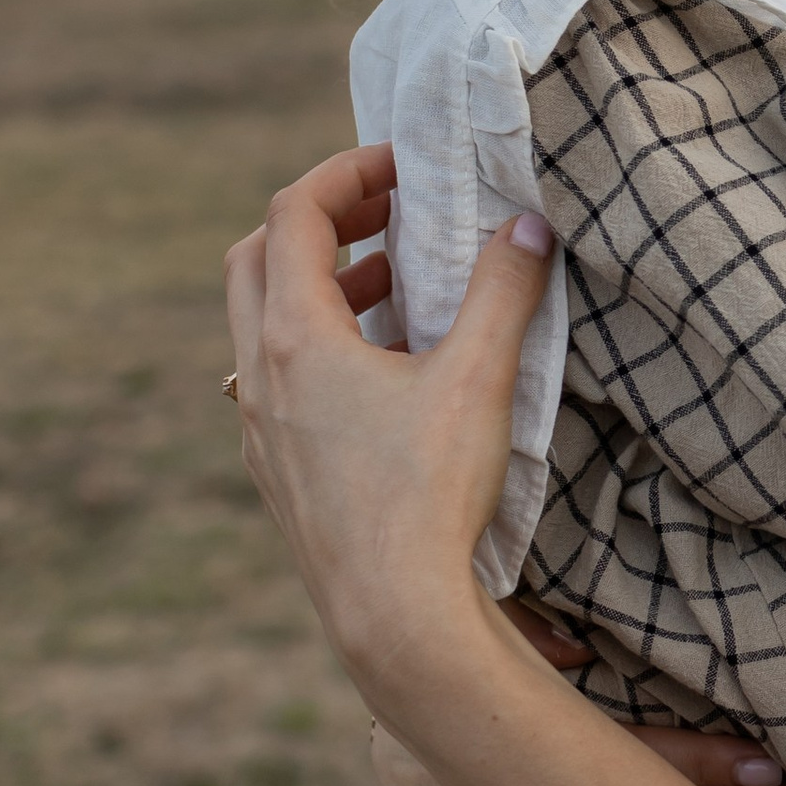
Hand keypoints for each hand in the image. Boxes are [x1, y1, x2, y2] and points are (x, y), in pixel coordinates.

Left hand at [223, 142, 552, 710]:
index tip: (402, 167)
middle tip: (389, 215)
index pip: (294, 216)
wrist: (394, 618)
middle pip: (255, 260)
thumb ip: (505, 292)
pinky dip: (318, 349)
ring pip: (263, 326)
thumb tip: (530, 228)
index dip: (345, 173)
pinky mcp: (276, 474)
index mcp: (297, 339)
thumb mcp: (479, 379)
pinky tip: (383, 377)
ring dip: (322, 289)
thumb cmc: (430, 496)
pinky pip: (277, 382)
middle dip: (320, 223)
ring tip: (397, 289)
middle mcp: (260, 377)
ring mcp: (259, 430)